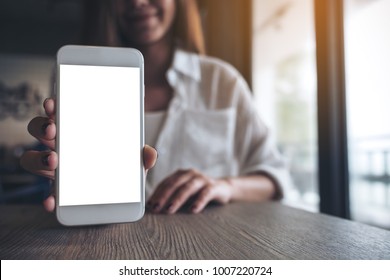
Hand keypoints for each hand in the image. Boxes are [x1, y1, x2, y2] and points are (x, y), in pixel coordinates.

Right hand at [20, 98, 156, 211]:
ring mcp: (57, 169)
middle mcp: (62, 146)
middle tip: (54, 131)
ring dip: (39, 158)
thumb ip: (142, 156)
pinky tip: (52, 201)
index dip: (52, 106)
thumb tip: (150, 154)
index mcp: (78, 132)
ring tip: (54, 161)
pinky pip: (46, 192)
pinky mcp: (58, 191)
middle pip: (39, 130)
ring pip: (33, 158)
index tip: (53, 103)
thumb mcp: (134, 160)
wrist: (120, 198)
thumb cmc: (121, 169)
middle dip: (42, 127)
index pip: (60, 113)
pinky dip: (47, 197)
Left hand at [147, 169, 232, 213]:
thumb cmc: (198, 193)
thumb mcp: (183, 193)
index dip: (156, 194)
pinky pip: (206, 193)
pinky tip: (193, 210)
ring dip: (177, 199)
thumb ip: (171, 197)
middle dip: (163, 196)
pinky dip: (199, 201)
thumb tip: (152, 208)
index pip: (165, 183)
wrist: (223, 189)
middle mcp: (190, 174)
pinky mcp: (214, 186)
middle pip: (174, 184)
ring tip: (169, 210)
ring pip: (188, 188)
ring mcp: (203, 179)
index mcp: (180, 174)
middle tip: (156, 208)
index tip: (149, 205)